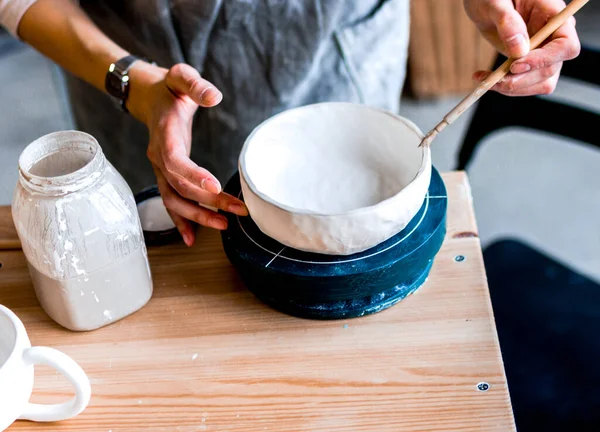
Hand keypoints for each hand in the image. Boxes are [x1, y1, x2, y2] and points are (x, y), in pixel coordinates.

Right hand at [127, 62, 247, 245]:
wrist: (148, 97)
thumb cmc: (170, 88)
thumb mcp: (181, 77)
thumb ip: (196, 85)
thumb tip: (214, 96)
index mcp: (164, 135)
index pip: (176, 161)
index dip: (193, 175)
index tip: (215, 187)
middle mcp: (158, 157)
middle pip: (180, 187)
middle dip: (207, 201)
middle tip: (237, 210)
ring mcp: (160, 169)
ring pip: (174, 200)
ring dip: (197, 216)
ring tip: (224, 226)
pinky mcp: (166, 175)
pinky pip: (170, 202)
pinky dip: (181, 221)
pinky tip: (192, 238)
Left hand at [465, 0, 580, 95]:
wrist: (484, 4)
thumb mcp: (495, 3)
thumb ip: (508, 22)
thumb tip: (519, 50)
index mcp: (552, 15)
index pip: (565, 45)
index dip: (544, 60)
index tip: (515, 66)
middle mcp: (553, 36)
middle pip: (551, 69)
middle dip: (522, 79)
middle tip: (494, 79)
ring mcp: (543, 52)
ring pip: (542, 82)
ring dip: (514, 88)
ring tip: (487, 81)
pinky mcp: (530, 64)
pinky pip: (527, 84)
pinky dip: (507, 87)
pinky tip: (487, 79)